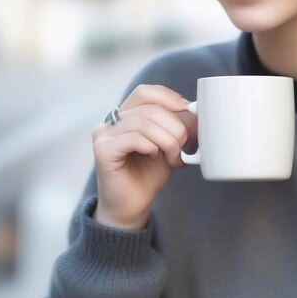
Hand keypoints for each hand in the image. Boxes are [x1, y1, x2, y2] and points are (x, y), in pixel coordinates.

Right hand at [92, 85, 196, 229]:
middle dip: (175, 128)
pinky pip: (134, 138)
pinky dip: (151, 147)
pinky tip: (154, 157)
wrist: (133, 206)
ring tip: (172, 157)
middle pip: (150, 109)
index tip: (187, 110)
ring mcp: (103, 134)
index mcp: (126, 115)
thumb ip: (176, 125)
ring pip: (144, 123)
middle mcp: (111, 121)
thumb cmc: (150, 174)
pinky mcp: (102, 150)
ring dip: (167, 141)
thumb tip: (194, 109)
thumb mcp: (169, 144)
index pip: (146, 92)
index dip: (169, 97)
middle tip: (182, 148)